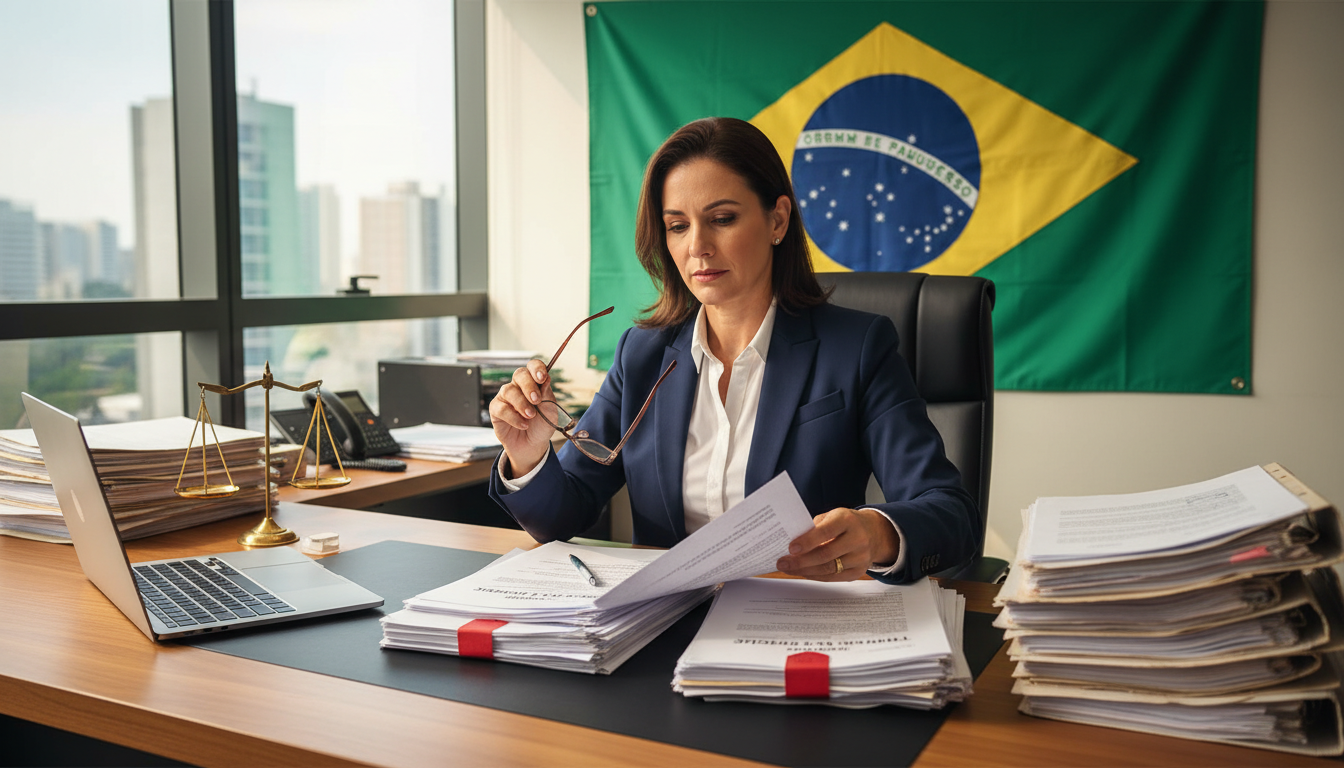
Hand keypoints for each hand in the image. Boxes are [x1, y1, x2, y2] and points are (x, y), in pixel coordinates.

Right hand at [488, 359, 556, 477]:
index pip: (533, 366)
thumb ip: (547, 394)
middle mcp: (518, 386)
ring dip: (521, 403)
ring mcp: (506, 397)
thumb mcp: (550, 411)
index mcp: (534, 382)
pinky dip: (513, 417)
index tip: (542, 377)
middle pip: (519, 374)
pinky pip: (501, 408)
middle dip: (529, 386)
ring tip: (530, 416)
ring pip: (509, 390)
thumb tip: (546, 378)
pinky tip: (523, 425)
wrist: (533, 445)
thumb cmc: (542, 425)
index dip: (537, 368)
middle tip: (536, 400)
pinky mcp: (496, 410)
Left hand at [775, 507, 899, 580]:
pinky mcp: (859, 571)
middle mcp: (858, 539)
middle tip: (783, 563)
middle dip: (801, 561)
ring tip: (789, 569)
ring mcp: (860, 557)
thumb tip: (792, 544)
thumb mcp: (832, 516)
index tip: (791, 548)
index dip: (808, 541)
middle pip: (826, 555)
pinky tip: (803, 572)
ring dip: (805, 571)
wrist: (873, 532)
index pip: (826, 532)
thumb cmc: (845, 523)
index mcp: (848, 520)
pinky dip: (815, 576)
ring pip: (829, 569)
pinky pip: (833, 578)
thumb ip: (815, 527)